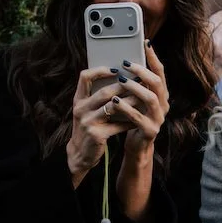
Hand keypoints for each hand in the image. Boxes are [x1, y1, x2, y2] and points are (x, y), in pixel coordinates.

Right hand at [67, 66, 136, 183]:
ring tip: (143, 98)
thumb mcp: (87, 111)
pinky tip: (139, 119)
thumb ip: (97, 97)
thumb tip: (121, 80)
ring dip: (130, 102)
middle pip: (104, 92)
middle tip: (139, 81)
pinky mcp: (96, 135)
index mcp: (78, 100)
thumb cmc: (89, 127)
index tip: (117, 68)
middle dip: (124, 86)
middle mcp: (81, 109)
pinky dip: (129, 122)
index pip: (85, 77)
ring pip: (113, 107)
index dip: (100, 70)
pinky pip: (117, 125)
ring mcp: (88, 122)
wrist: (80, 153)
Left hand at [117, 45, 171, 157]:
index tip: (145, 43)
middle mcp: (163, 105)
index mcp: (161, 95)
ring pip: (150, 98)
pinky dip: (125, 107)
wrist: (137, 146)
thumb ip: (135, 84)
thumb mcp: (136, 99)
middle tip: (127, 63)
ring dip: (135, 87)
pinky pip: (138, 117)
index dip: (153, 57)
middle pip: (157, 83)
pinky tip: (114, 101)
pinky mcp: (150, 131)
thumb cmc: (134, 118)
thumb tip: (124, 60)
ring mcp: (158, 118)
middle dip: (142, 71)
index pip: (160, 72)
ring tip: (121, 81)